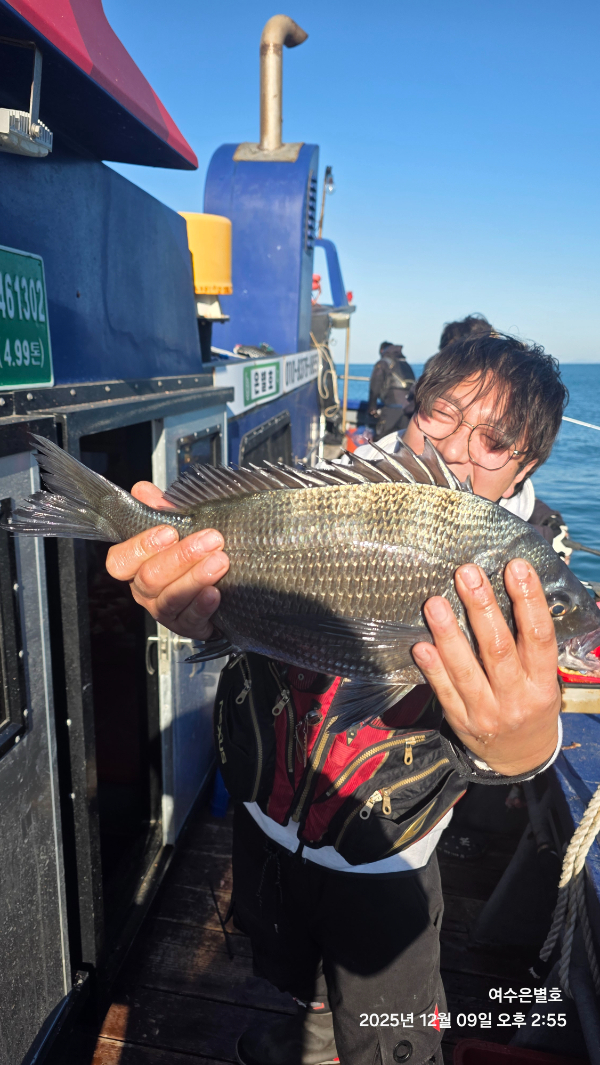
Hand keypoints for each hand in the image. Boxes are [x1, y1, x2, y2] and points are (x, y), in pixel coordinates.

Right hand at [105, 481, 228, 639]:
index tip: (169, 531)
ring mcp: (165, 611)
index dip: (141, 546)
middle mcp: (146, 591)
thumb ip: (161, 509)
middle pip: (150, 578)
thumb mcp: (180, 526)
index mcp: (137, 566)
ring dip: (195, 578)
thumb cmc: (193, 554)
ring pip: (170, 598)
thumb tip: (143, 490)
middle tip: (210, 539)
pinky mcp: (188, 627)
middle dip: (181, 556)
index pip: (120, 561)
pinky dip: (203, 605)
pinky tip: (215, 592)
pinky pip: (190, 620)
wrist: (223, 587)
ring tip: (220, 561)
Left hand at [411, 560, 560, 775]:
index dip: (529, 600)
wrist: (520, 757)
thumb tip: (509, 588)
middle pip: (498, 648)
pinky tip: (420, 645)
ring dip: (448, 634)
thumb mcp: (542, 678)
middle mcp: (516, 698)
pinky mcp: (461, 721)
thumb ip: (528, 644)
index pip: (539, 636)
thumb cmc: (531, 704)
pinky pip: (444, 692)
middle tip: (467, 574)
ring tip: (435, 603)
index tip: (516, 568)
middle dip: (482, 607)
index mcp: (542, 682)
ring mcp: (487, 712)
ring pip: (466, 670)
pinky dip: (432, 669)